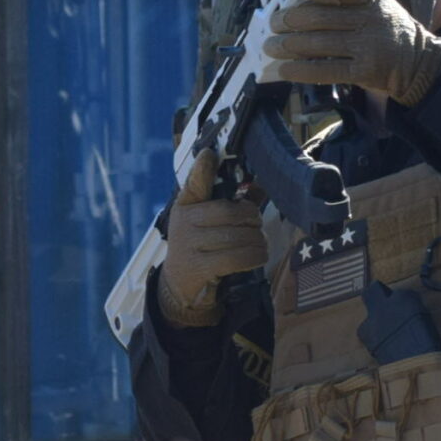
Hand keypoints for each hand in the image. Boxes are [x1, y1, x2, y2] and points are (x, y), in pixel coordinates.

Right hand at [153, 153, 267, 327]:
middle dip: (253, 220)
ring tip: (259, 244)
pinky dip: (255, 256)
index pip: (195, 183)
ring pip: (239, 235)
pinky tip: (257, 255)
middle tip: (256, 227)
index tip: (209, 153)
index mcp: (186, 205)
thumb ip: (234, 204)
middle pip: (232, 212)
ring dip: (258, 241)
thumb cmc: (202, 247)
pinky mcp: (199, 266)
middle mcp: (184, 221)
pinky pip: (238, 257)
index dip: (202, 168)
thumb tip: (260, 187)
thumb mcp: (211, 224)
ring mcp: (189, 244)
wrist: (180, 286)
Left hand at [262, 0, 440, 105]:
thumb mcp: (379, 2)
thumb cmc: (390, 29)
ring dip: (287, 45)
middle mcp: (370, 20)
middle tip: (274, 22)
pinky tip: (285, 69)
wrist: (419, 63)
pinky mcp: (363, 72)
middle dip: (290, 20)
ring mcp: (368, 47)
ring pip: (318, 43)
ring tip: (271, 45)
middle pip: (321, 17)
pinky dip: (301, 70)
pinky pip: (325, 70)